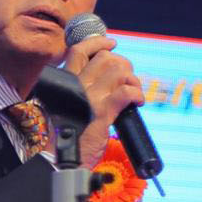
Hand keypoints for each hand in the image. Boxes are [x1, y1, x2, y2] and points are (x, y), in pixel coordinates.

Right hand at [62, 32, 143, 169]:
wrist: (62, 160)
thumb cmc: (69, 135)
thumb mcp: (70, 106)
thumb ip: (83, 90)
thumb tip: (108, 75)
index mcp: (65, 82)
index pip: (79, 50)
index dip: (98, 42)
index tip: (112, 43)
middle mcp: (75, 85)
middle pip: (105, 57)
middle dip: (123, 65)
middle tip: (128, 80)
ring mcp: (88, 97)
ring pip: (118, 71)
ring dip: (132, 80)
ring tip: (134, 94)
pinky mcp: (101, 111)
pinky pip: (126, 92)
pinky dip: (137, 95)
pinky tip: (138, 103)